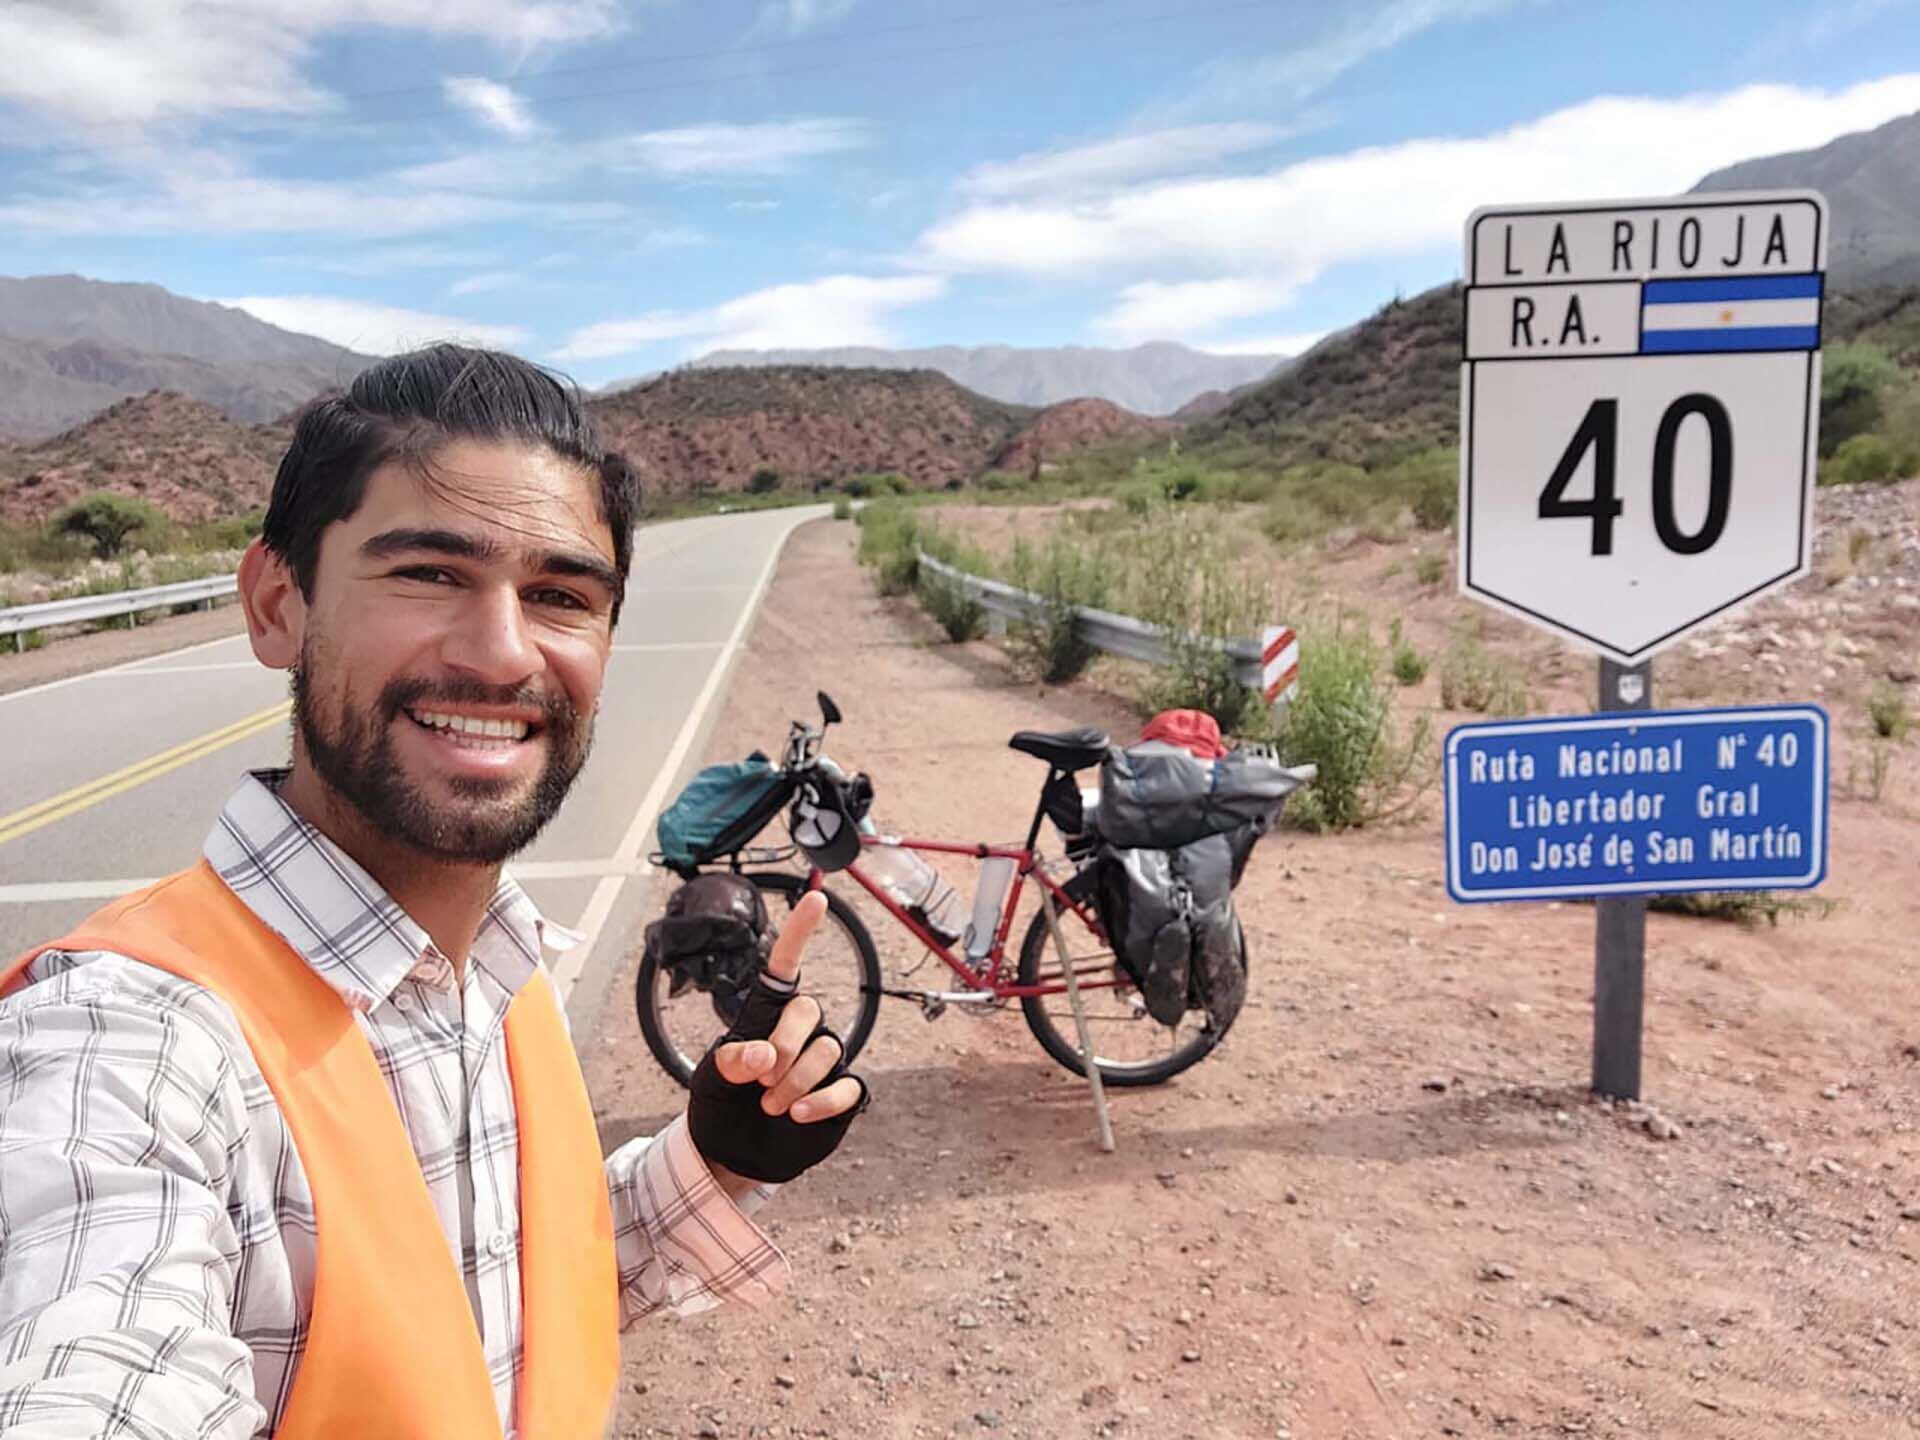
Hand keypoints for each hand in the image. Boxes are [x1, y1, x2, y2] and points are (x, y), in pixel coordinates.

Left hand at [687, 891, 869, 1184]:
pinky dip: (822, 1100)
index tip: (815, 899)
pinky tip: (797, 1113)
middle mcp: (800, 1031)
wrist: (730, 1152)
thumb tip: (763, 1055)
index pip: (786, 966)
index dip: (800, 932)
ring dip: (795, 1080)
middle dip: (783, 1045)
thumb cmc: (719, 1103)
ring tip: (770, 1105)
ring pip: (828, 1050)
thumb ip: (730, 1060)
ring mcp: (823, 1062)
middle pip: (809, 1011)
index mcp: (766, 1014)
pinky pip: (847, 1087)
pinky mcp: (840, 1094)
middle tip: (759, 1081)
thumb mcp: (710, 1077)